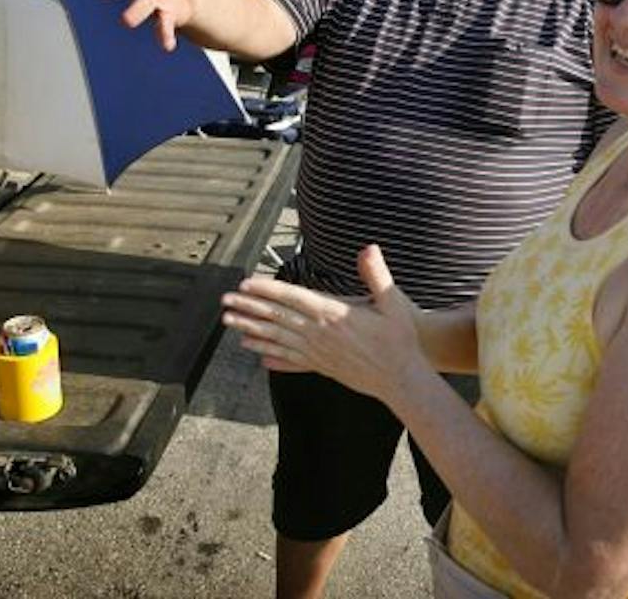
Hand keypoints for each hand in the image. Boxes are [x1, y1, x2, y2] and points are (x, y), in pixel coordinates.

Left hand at [222, 245, 426, 404]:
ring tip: (230, 323)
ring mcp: (318, 354)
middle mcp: (320, 335)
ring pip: (277, 339)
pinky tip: (257, 355)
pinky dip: (271, 356)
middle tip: (225, 301)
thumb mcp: (393, 302)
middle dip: (249, 308)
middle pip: (277, 318)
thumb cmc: (399, 339)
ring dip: (251, 330)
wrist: (402, 378)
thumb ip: (377, 275)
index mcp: (333, 315)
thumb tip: (369, 248)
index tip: (245, 284)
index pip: (293, 298)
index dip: (267, 290)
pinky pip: (290, 360)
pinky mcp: (322, 367)